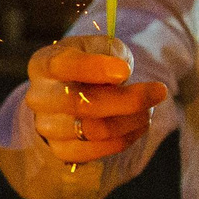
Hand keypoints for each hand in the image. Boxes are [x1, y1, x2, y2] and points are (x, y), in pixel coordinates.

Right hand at [22, 36, 168, 162]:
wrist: (70, 93)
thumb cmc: (88, 64)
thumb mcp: (99, 47)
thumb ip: (111, 52)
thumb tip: (121, 75)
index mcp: (43, 64)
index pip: (62, 65)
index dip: (93, 68)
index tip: (126, 71)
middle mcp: (39, 97)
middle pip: (83, 104)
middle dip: (129, 100)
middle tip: (160, 91)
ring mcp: (47, 127)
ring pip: (95, 130)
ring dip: (132, 120)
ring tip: (150, 109)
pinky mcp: (61, 150)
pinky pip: (97, 151)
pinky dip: (126, 138)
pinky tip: (139, 125)